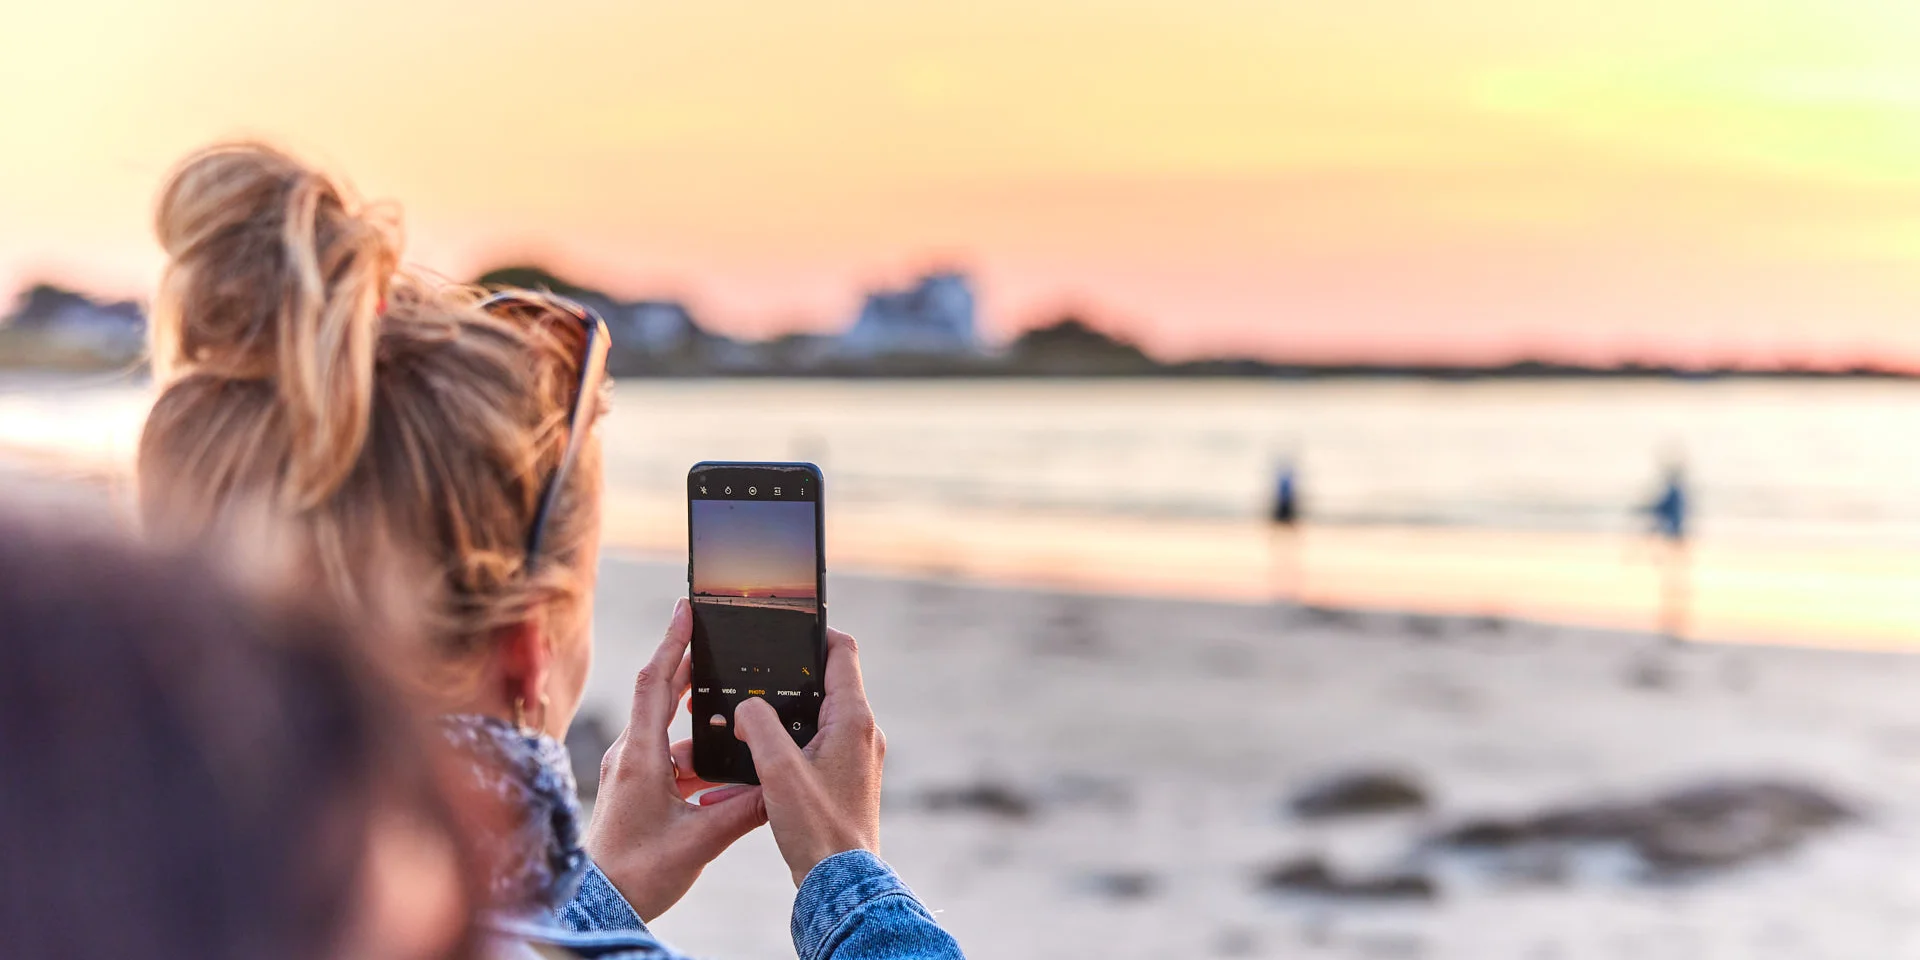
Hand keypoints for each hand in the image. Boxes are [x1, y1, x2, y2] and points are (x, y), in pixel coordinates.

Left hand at [587, 599, 767, 920]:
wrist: (600, 905)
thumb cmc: (638, 873)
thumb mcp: (699, 841)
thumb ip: (742, 811)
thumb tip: (778, 788)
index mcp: (641, 756)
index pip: (655, 683)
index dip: (673, 643)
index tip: (688, 609)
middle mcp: (632, 755)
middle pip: (663, 696)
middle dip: (691, 667)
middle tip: (718, 640)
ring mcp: (632, 771)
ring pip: (672, 734)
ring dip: (703, 729)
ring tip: (739, 726)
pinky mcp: (636, 789)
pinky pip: (670, 760)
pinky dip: (697, 760)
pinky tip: (722, 777)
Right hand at [731, 627, 885, 886]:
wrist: (840, 882)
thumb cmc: (816, 827)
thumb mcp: (777, 770)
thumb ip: (758, 726)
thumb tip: (746, 707)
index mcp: (853, 720)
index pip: (841, 652)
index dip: (814, 633)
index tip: (785, 630)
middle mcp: (863, 733)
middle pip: (827, 684)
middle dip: (790, 680)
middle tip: (755, 680)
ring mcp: (859, 757)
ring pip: (819, 719)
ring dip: (786, 718)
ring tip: (750, 724)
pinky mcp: (849, 779)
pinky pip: (819, 748)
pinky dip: (792, 747)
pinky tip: (762, 764)